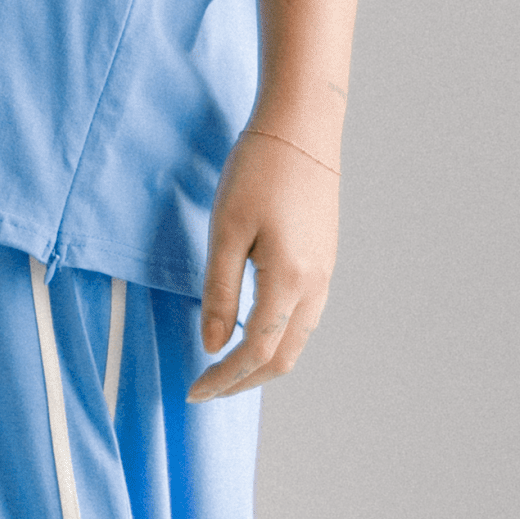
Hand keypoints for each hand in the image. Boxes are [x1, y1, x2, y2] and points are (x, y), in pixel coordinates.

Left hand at [186, 126, 338, 399]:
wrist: (301, 128)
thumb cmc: (257, 171)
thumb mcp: (227, 229)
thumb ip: (220, 292)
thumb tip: (213, 346)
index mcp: (289, 281)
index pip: (257, 352)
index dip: (224, 378)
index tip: (194, 390)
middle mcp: (315, 286)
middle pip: (284, 358)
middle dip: (245, 381)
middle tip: (208, 387)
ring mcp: (325, 273)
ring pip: (298, 339)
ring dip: (263, 361)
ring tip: (226, 364)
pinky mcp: (325, 258)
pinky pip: (304, 315)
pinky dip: (278, 335)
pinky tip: (253, 324)